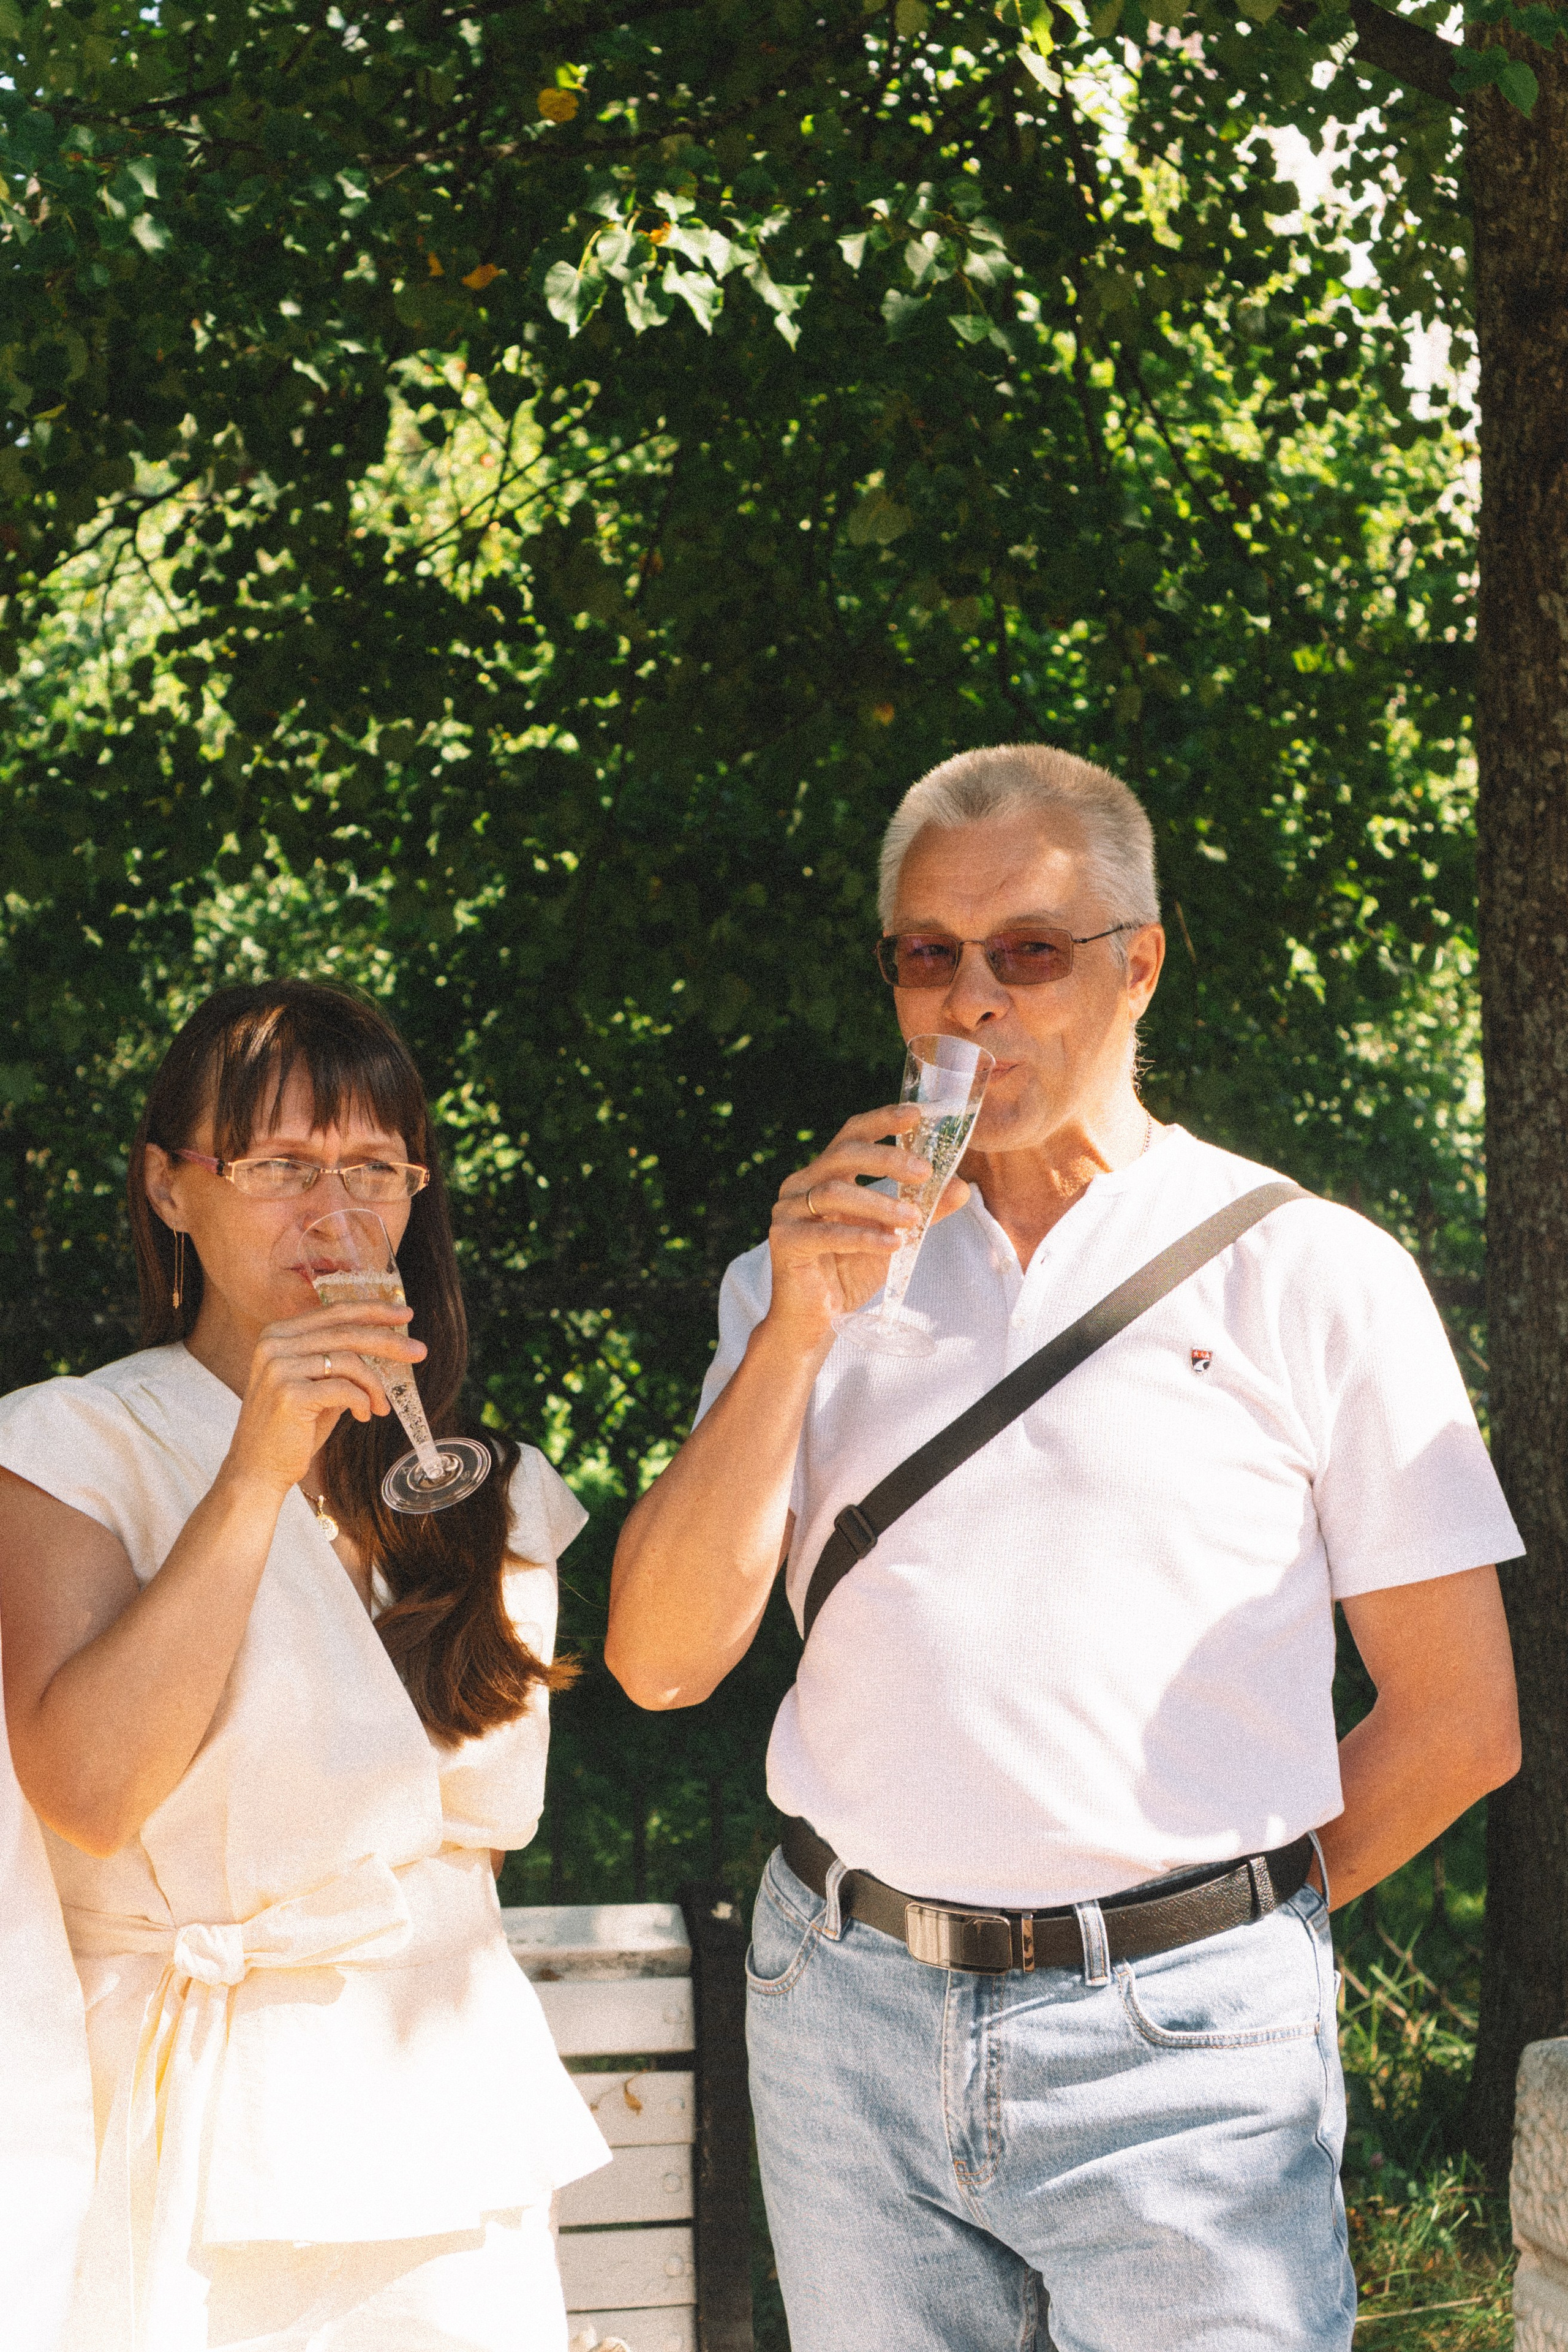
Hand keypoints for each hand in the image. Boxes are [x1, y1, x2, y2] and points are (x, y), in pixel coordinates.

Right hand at [221, 1301, 427, 1498]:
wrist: (258, 1469)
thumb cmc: (293, 1428)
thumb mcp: (317, 1384)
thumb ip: (339, 1360)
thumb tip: (386, 1342)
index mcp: (278, 1334)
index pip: (333, 1312)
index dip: (372, 1310)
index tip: (404, 1314)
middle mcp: (274, 1344)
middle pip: (345, 1332)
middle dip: (388, 1341)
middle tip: (419, 1352)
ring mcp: (279, 1367)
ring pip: (348, 1361)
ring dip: (375, 1385)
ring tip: (381, 1405)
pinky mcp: (290, 1394)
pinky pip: (344, 1388)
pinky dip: (362, 1401)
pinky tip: (364, 1415)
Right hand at [764, 1105, 971, 1347]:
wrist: (815, 1322)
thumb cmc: (849, 1273)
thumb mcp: (893, 1236)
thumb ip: (922, 1211)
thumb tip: (961, 1187)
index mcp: (823, 1175)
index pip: (852, 1136)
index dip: (882, 1121)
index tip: (917, 1114)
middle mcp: (800, 1186)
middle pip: (843, 1154)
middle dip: (887, 1158)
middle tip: (925, 1172)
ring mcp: (787, 1212)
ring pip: (835, 1192)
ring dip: (880, 1203)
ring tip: (913, 1219)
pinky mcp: (784, 1242)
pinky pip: (826, 1233)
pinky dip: (863, 1237)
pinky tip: (892, 1245)